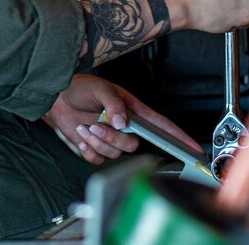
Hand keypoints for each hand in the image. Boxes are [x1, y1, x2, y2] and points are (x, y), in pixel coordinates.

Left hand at [42, 74, 201, 165]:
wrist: (55, 98)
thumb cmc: (79, 87)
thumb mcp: (99, 88)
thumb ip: (113, 104)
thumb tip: (122, 122)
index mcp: (133, 110)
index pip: (161, 126)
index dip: (178, 137)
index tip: (192, 148)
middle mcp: (125, 126)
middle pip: (132, 145)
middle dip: (111, 138)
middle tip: (94, 123)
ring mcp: (111, 138)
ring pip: (114, 153)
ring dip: (96, 141)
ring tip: (84, 125)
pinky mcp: (97, 147)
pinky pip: (98, 159)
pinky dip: (87, 150)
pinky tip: (82, 135)